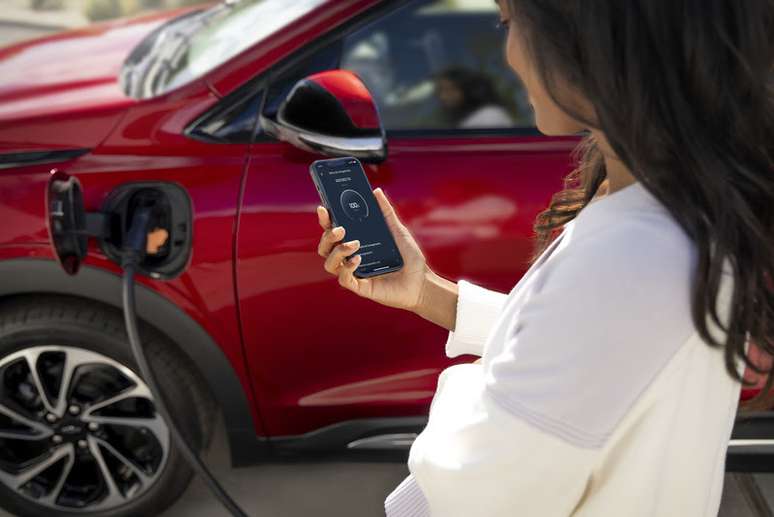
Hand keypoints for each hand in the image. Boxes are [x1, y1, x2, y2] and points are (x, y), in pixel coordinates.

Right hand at [316, 187, 429, 311]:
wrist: (422, 281)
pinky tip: (358, 259)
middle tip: (340, 229)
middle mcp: (350, 258)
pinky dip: (347, 268)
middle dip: (328, 236)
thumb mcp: (397, 230)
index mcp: (356, 243)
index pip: (333, 232)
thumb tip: (376, 191)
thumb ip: (386, 212)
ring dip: (337, 252)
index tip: (323, 208)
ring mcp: (354, 273)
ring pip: (329, 263)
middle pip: (325, 247)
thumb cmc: (409, 257)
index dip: (325, 220)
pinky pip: (344, 279)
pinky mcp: (360, 287)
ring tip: (354, 244)